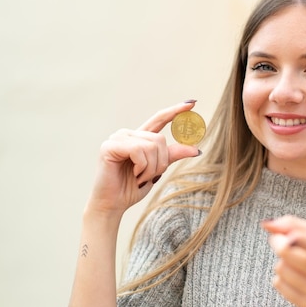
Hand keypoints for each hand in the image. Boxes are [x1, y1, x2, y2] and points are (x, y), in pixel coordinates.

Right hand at [85, 101, 200, 219]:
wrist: (113, 204)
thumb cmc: (132, 187)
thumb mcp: (157, 169)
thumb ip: (171, 156)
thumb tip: (196, 149)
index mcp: (140, 138)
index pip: (160, 119)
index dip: (175, 111)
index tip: (192, 103)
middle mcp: (129, 134)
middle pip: (160, 139)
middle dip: (161, 162)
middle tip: (149, 176)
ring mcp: (118, 138)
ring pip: (151, 145)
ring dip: (151, 168)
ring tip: (139, 177)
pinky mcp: (110, 145)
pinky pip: (138, 150)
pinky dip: (141, 167)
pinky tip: (133, 174)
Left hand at [262, 216, 305, 306]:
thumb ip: (294, 224)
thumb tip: (266, 224)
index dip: (295, 237)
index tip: (288, 236)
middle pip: (287, 252)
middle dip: (278, 241)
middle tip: (280, 238)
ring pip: (280, 268)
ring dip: (283, 261)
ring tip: (298, 262)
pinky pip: (278, 283)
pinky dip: (281, 276)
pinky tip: (296, 275)